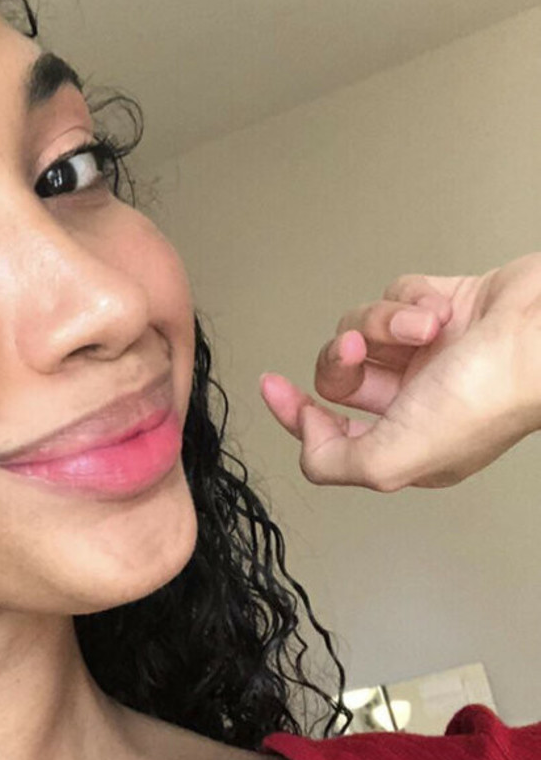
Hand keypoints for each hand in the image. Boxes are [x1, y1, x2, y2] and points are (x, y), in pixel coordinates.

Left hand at [259, 253, 540, 489]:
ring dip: (384, 323)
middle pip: (341, 375)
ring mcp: (431, 354)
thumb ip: (334, 463)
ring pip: (364, 329)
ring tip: (422, 327)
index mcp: (406, 447)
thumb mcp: (391, 460)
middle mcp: (417, 403)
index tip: (272, 388)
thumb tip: (308, 445)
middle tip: (361, 349)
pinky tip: (442, 310)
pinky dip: (412, 299)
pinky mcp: (444, 307)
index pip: (331, 435)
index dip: (297, 414)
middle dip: (343, 357)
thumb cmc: (487, 396)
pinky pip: (397, 295)